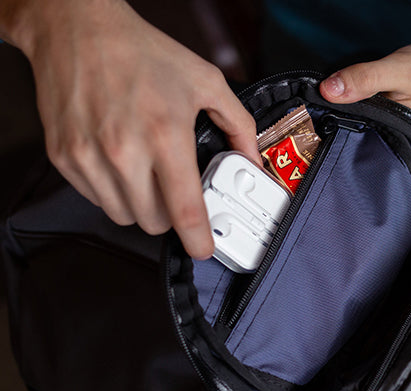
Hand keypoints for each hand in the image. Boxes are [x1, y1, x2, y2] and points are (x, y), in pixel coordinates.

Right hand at [4, 0, 257, 257]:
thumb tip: (252, 160)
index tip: (204, 248)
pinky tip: (120, 162)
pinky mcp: (64, 156)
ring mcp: (89, 156)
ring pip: (123, 216)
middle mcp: (124, 151)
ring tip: (147, 173)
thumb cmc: (142, 52)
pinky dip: (111, 190)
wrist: (77, 28)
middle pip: (154, 222)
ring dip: (140, 205)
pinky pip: (95, 198)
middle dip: (170, 214)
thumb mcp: (206, 82)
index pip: (185, 211)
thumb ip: (239, 125)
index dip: (198, 239)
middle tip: (176, 191)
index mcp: (165, 135)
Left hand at [319, 4, 410, 133]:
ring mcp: (403, 137)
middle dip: (339, 125)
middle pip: (359, 140)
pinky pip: (376, 122)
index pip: (356, 144)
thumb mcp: (400, 70)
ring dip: (352, 117)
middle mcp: (402, 145)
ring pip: (367, 131)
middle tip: (318, 110)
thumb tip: (327, 90)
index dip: (332, 131)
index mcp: (401, 140)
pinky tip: (361, 101)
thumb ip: (364, 80)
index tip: (309, 119)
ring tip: (337, 105)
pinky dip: (366, 112)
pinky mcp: (403, 126)